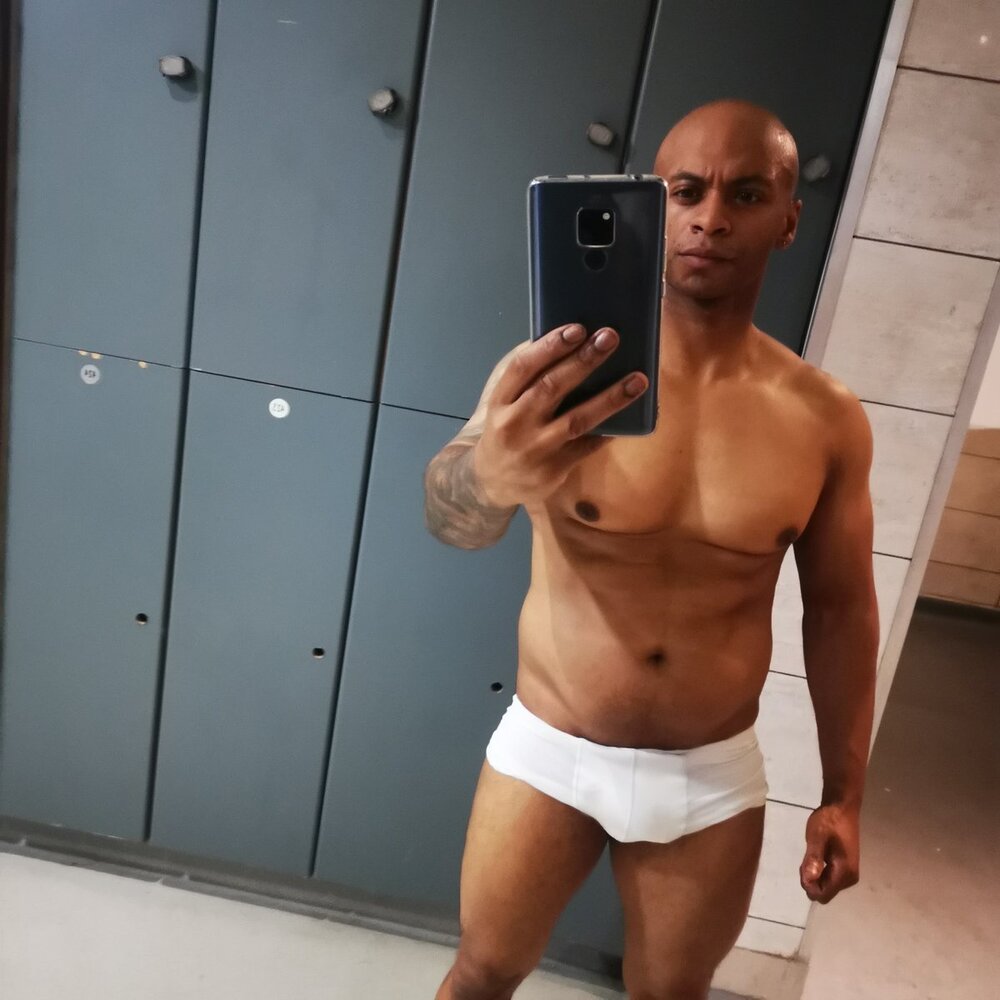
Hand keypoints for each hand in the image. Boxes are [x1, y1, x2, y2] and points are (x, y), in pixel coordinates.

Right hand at [474, 322, 647, 507]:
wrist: (492, 481)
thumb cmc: (506, 430)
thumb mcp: (504, 403)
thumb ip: (528, 377)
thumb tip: (568, 342)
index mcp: (500, 401)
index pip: (522, 367)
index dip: (550, 346)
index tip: (577, 329)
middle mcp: (514, 424)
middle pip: (551, 387)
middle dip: (584, 361)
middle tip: (610, 338)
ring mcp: (535, 449)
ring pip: (577, 419)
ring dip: (610, 398)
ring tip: (638, 380)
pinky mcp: (553, 470)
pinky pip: (588, 445)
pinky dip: (610, 428)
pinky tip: (631, 413)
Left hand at [799, 802, 860, 903]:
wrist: (842, 807)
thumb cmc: (829, 821)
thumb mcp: (817, 837)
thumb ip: (813, 859)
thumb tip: (809, 880)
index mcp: (844, 873)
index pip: (823, 895)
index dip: (809, 885)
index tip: (804, 866)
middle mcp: (850, 878)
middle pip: (824, 892)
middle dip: (811, 880)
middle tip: (807, 858)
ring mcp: (850, 873)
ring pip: (826, 886)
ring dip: (815, 875)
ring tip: (812, 854)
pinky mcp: (847, 868)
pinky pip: (830, 878)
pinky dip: (820, 871)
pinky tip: (817, 855)